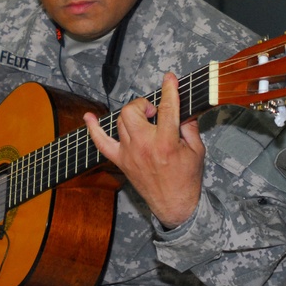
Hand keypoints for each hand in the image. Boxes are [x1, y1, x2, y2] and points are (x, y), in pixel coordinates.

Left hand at [85, 72, 204, 228]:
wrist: (174, 206)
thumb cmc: (187, 180)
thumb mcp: (197, 151)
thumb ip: (190, 127)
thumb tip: (184, 109)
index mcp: (166, 143)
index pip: (166, 108)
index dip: (169, 90)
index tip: (170, 79)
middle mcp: (144, 146)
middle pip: (132, 111)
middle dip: (142, 104)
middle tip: (154, 112)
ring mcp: (129, 153)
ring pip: (120, 121)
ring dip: (132, 115)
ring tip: (144, 120)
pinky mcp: (121, 161)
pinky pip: (101, 143)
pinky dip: (93, 129)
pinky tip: (88, 117)